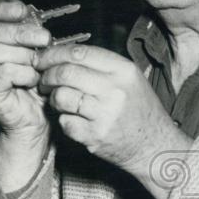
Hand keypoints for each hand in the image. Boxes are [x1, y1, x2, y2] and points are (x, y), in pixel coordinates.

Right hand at [0, 0, 50, 140]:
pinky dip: (23, 75)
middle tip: (45, 38)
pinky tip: (34, 80)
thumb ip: (35, 36)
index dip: (4, 9)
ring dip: (23, 56)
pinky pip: (2, 75)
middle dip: (21, 32)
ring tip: (38, 65)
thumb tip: (40, 21)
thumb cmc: (37, 82)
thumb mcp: (39, 53)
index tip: (23, 10)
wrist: (36, 116)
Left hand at [35, 43, 191, 198]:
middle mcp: (115, 91)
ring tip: (57, 99)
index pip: (79, 53)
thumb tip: (64, 54)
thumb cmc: (139, 110)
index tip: (43, 58)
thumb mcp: (130, 79)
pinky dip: (63, 119)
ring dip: (52, 97)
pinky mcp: (95, 136)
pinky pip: (65, 122)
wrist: (154, 145)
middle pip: (66, 72)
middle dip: (47, 75)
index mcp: (123, 71)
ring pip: (61, 96)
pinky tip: (72, 118)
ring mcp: (105, 115)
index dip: (54, 53)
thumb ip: (102, 65)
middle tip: (44, 79)